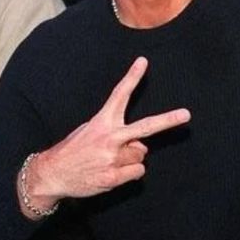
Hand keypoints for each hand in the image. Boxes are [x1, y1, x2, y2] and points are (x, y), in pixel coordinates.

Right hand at [22, 57, 189, 210]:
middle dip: (167, 121)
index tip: (143, 62)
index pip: (119, 95)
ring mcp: (112, 158)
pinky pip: (138, 172)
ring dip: (131, 158)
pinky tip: (111, 172)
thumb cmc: (73, 151)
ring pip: (141, 155)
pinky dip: (129, 173)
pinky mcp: (113, 176)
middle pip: (145, 127)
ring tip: (110, 161)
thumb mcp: (88, 131)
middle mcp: (109, 138)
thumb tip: (141, 144)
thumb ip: (114, 132)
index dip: (132, 77)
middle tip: (186, 115)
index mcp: (102, 122)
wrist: (53, 174)